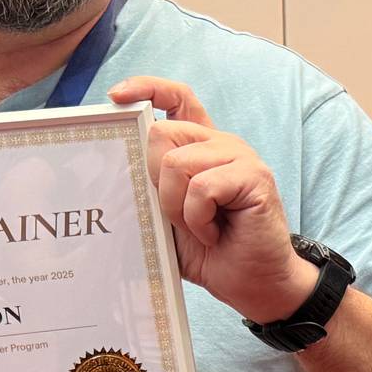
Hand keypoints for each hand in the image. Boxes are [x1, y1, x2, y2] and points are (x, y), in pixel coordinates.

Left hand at [110, 75, 317, 322]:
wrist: (251, 284)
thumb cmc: (210, 253)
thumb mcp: (167, 217)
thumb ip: (150, 186)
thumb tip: (116, 163)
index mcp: (202, 148)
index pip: (177, 98)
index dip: (146, 88)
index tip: (116, 97)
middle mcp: (222, 144)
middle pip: (162, 134)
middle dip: (156, 182)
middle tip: (178, 216)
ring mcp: (241, 158)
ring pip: (178, 163)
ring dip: (177, 207)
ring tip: (200, 229)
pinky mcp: (255, 177)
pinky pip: (202, 187)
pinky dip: (199, 218)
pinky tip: (214, 234)